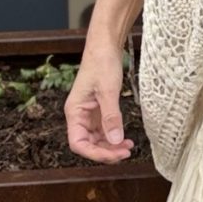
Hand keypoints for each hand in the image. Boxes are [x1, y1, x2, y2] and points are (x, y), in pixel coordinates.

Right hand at [65, 36, 133, 164]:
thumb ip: (111, 117)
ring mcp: (89, 115)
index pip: (78, 143)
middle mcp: (79, 116)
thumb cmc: (102, 63)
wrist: (105, 46)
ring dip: (111, 147)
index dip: (95, 154)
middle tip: (126, 153)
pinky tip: (126, 140)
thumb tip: (116, 141)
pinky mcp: (99, 111)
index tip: (114, 155)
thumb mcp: (108, 91)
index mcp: (74, 112)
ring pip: (97, 140)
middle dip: (106, 152)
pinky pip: (104, 131)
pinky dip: (114, 137)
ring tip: (128, 148)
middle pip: (89, 145)